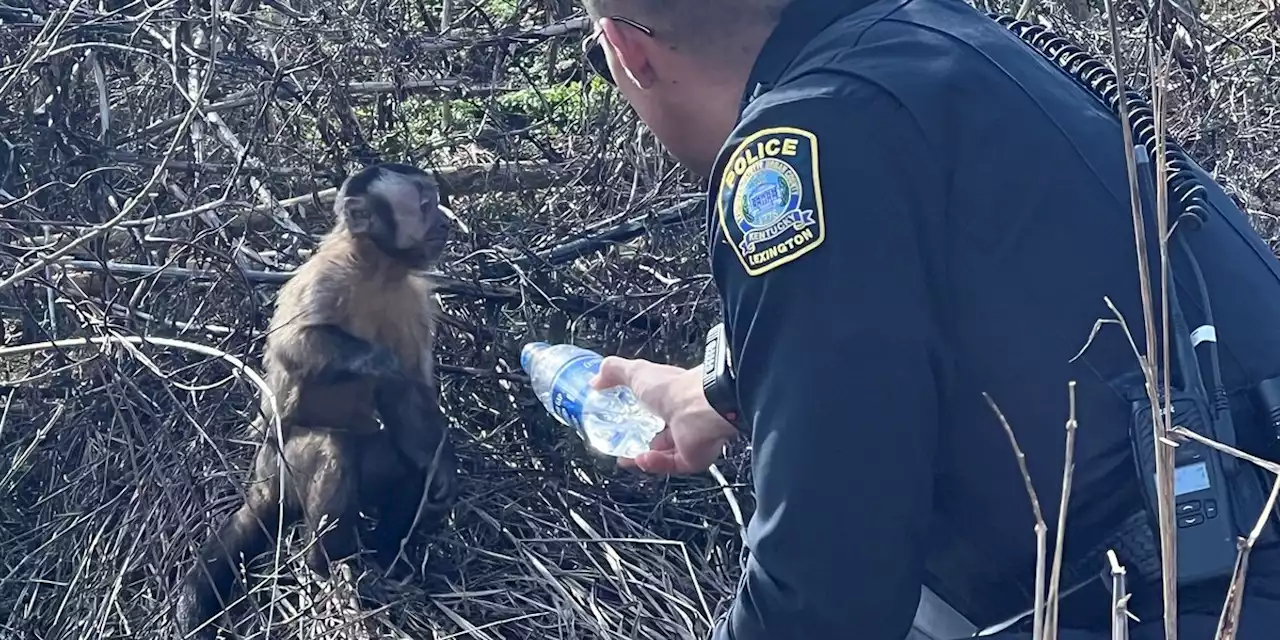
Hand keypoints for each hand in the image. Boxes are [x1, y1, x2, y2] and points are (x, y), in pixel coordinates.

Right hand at [590, 357, 738, 474]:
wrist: (700, 408)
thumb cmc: (674, 388)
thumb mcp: (636, 372)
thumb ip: (614, 371)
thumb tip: (596, 378)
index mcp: (673, 394)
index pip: (656, 405)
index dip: (639, 413)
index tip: (621, 419)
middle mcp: (684, 416)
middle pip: (662, 433)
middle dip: (641, 441)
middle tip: (622, 447)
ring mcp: (690, 438)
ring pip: (666, 453)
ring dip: (645, 456)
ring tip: (626, 459)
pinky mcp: (692, 457)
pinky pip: (671, 465)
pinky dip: (654, 464)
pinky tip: (641, 460)